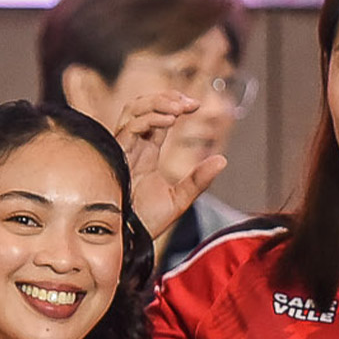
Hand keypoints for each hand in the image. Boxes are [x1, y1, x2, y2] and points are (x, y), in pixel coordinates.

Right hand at [114, 90, 228, 242]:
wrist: (130, 240)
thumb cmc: (147, 222)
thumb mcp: (180, 197)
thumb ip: (199, 179)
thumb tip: (222, 160)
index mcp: (145, 152)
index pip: (157, 116)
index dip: (174, 105)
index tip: (196, 105)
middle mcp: (132, 147)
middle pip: (141, 106)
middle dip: (164, 98)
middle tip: (189, 102)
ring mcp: (122, 150)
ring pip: (132, 111)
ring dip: (157, 103)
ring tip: (180, 108)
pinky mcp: (116, 156)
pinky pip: (129, 128)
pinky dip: (149, 119)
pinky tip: (169, 121)